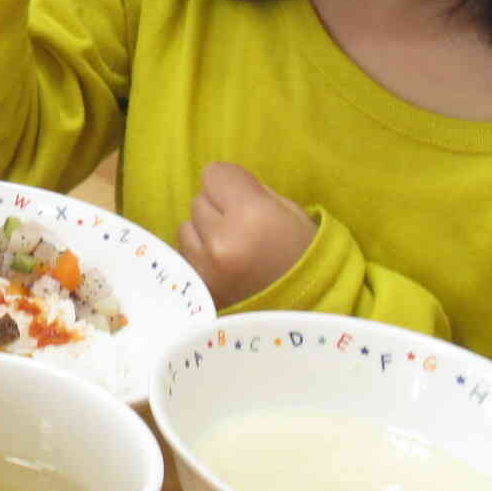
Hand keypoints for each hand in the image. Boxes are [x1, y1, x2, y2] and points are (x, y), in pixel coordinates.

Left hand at [177, 162, 316, 307]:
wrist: (308, 316)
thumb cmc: (305, 257)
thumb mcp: (289, 212)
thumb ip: (251, 193)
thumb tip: (222, 186)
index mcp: (251, 215)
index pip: (214, 174)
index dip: (230, 183)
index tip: (245, 198)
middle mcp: (221, 240)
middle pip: (199, 200)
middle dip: (218, 208)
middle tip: (244, 228)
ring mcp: (205, 267)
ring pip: (186, 226)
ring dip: (203, 232)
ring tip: (233, 249)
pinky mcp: (196, 288)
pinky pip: (184, 254)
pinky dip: (199, 256)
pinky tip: (223, 266)